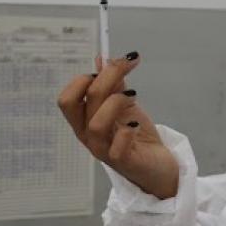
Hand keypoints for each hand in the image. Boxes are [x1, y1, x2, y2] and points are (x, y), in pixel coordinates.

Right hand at [57, 52, 179, 198]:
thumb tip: (102, 59)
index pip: (67, 99)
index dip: (83, 79)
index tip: (108, 66)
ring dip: (116, 102)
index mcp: (84, 121)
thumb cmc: (138, 136)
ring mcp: (103, 150)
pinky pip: (117, 147)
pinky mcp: (122, 162)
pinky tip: (136, 125)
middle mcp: (88, 136)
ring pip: (96, 124)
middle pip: (79, 103)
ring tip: (133, 97)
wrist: (159, 166)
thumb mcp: (125, 105)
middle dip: (104, 77)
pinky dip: (128, 130)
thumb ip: (114, 85)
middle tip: (127, 64)